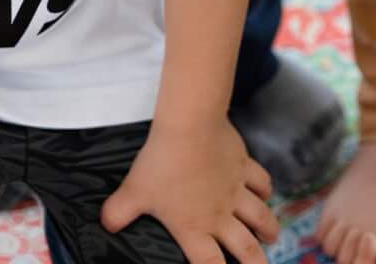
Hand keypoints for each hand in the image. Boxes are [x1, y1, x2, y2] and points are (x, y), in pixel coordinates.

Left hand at [100, 118, 277, 263]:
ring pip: (260, 216)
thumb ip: (118, 213)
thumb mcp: (133, 192)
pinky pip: (261, 181)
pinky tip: (265, 193)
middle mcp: (220, 215)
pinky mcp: (243, 164)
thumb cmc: (161, 163)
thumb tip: (104, 225)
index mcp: (194, 228)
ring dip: (268, 229)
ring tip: (271, 237)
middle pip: (246, 249)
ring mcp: (235, 190)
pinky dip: (265, 190)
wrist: (189, 125)